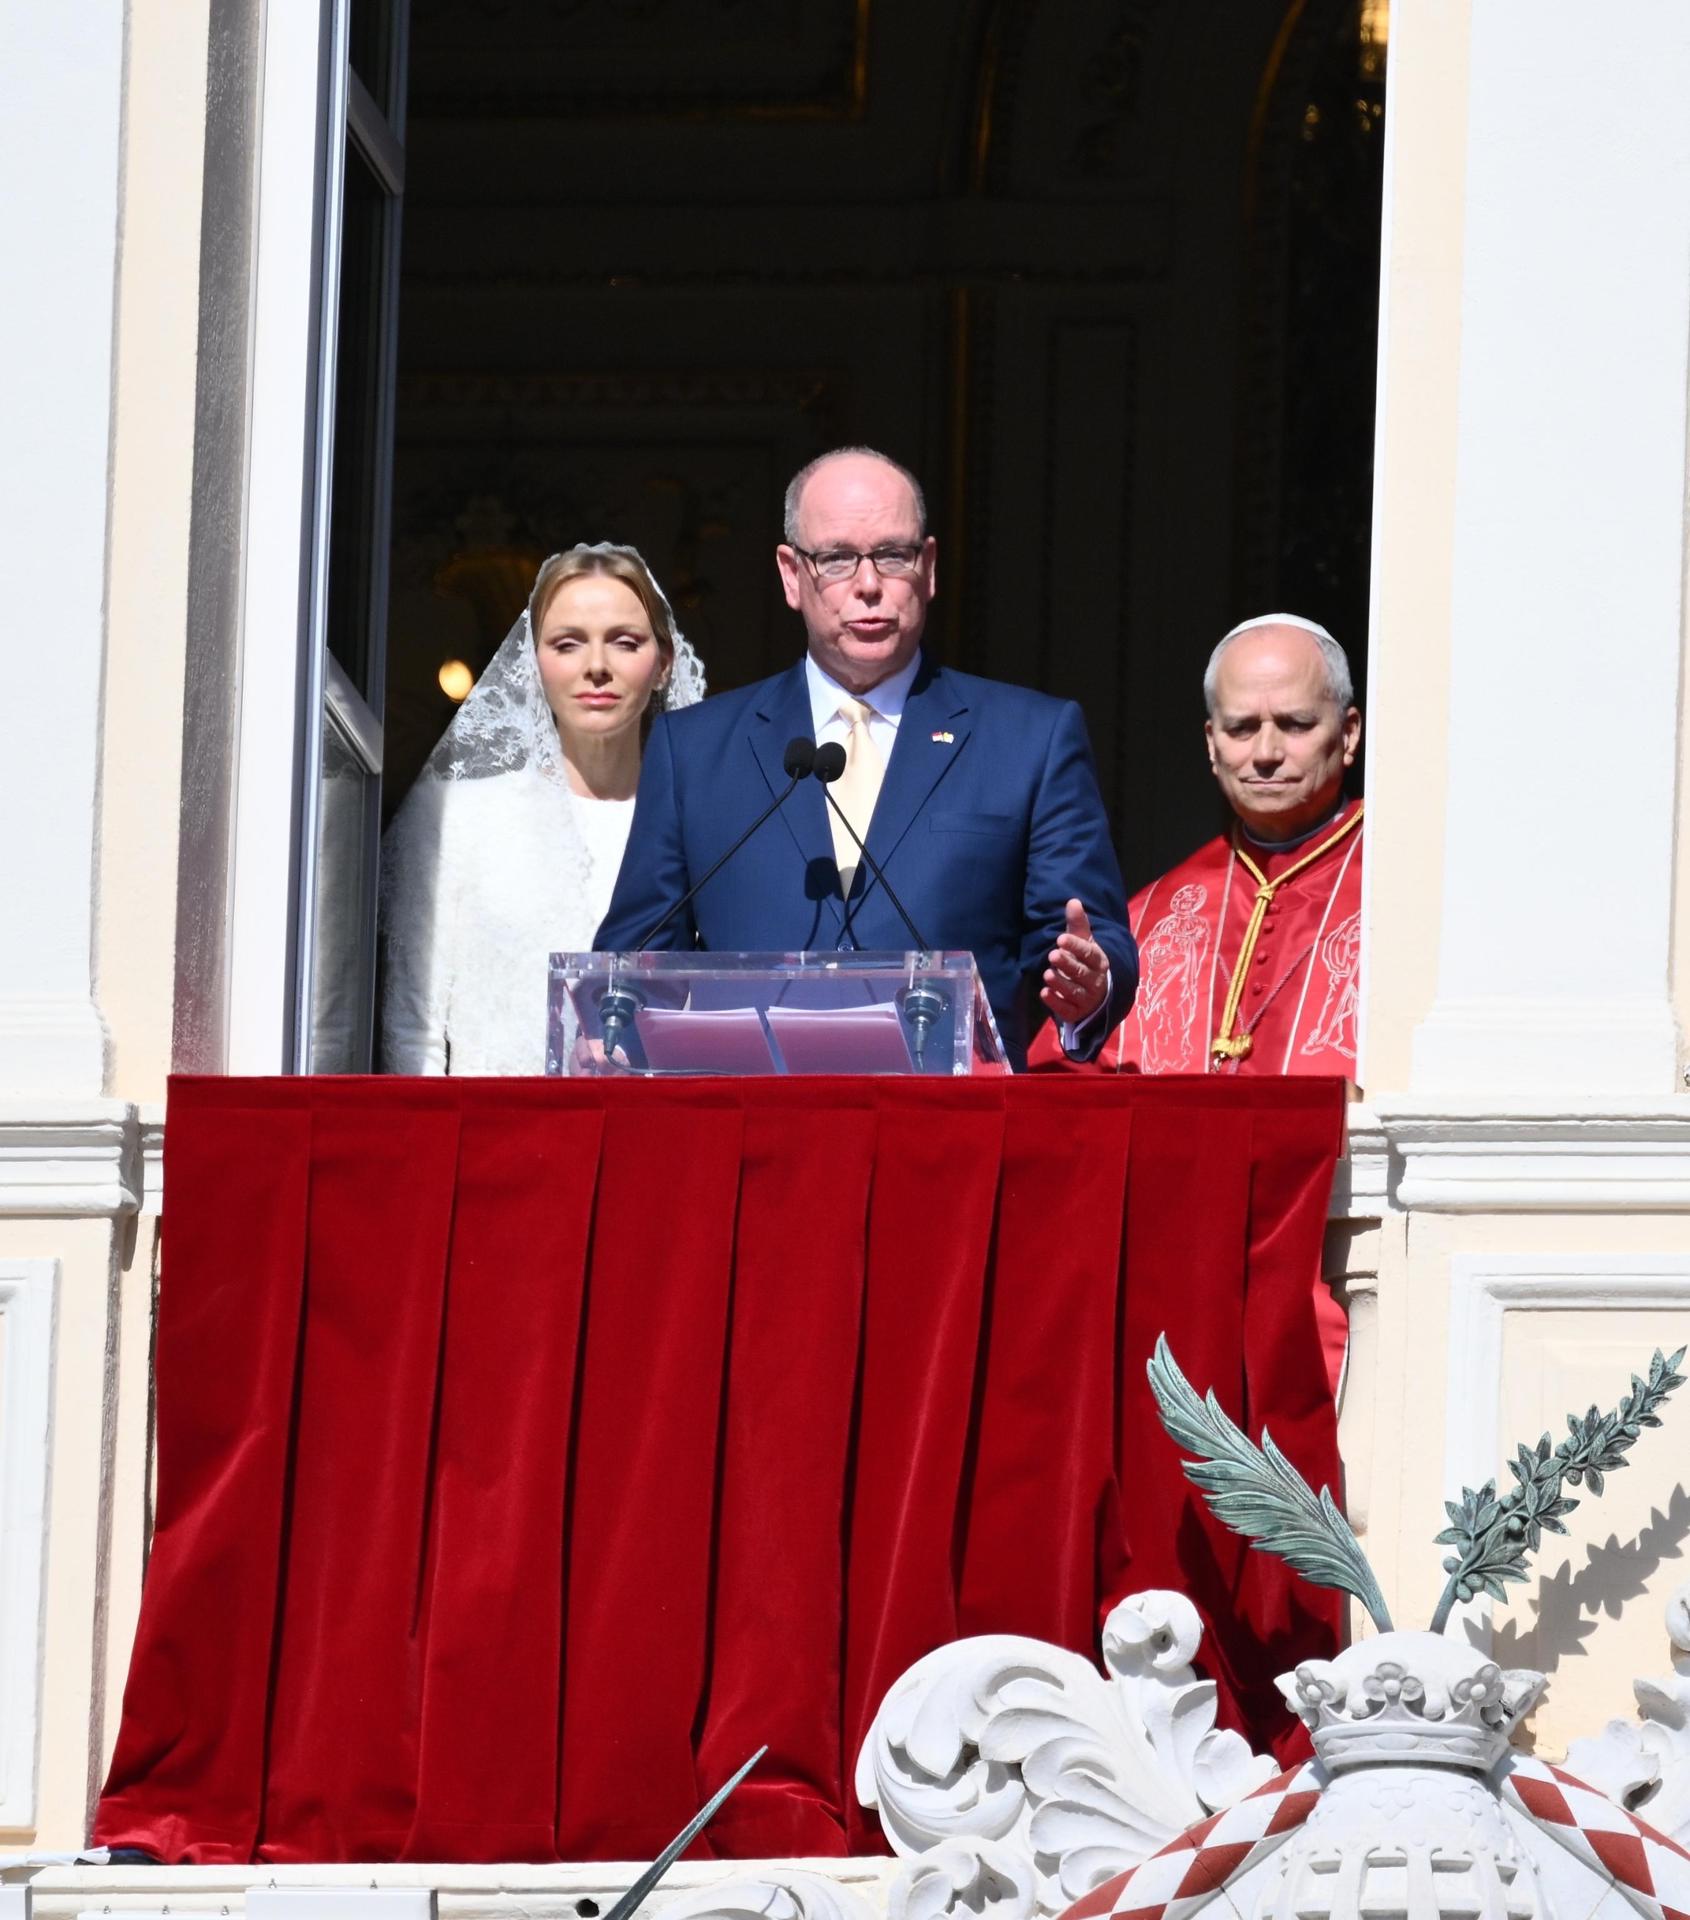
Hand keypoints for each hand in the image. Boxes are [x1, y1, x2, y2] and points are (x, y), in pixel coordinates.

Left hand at [1040, 898, 1108, 1025]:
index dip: (1076, 947)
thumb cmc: (1085, 962)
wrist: (1095, 994)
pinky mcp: (1076, 1013)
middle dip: (1067, 964)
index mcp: (1099, 962)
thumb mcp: (1083, 943)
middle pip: (1082, 973)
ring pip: (1074, 992)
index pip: (1089, 954)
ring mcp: (1087, 999)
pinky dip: (1056, 1002)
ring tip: (1047, 974)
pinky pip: (1067, 1009)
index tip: (1061, 939)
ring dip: (1060, 983)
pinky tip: (1044, 993)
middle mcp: (1096, 981)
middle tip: (1053, 955)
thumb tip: (1073, 901)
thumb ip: (1077, 924)